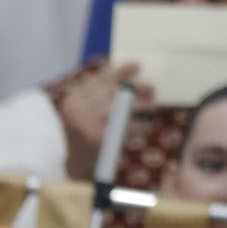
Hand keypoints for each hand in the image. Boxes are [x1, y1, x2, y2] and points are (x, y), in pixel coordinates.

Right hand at [58, 61, 152, 181]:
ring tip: (152, 106)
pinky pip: (125, 128)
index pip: (99, 79)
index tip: (137, 64)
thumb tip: (124, 70)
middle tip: (152, 87)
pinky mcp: (98, 139)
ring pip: (123, 109)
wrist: (74, 162)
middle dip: (136, 88)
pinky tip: (146, 125)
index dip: (120, 71)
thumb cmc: (83, 130)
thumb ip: (96, 91)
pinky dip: (139, 127)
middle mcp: (78, 109)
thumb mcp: (82, 108)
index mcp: (73, 98)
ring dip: (142, 106)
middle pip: (113, 92)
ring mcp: (87, 124)